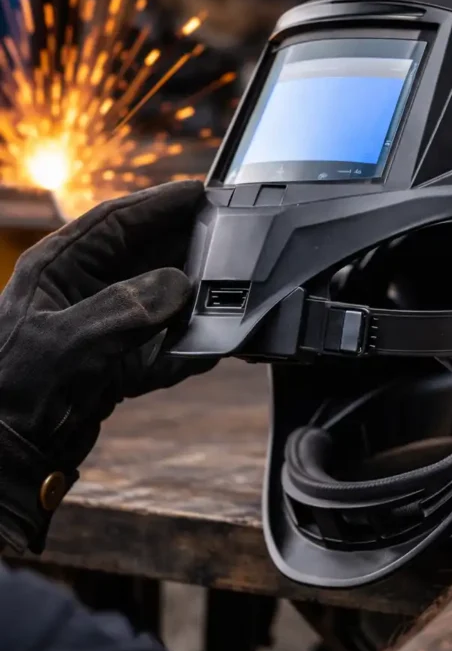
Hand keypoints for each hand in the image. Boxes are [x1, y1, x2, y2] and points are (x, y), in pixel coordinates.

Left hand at [0, 181, 214, 553]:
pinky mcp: (118, 362)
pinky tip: (212, 349)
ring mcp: (104, 327)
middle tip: (231, 240)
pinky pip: (165, 345)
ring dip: (195, 300)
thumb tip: (180, 286)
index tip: (202, 191)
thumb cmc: (15, 393)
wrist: (9, 458)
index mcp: (59, 269)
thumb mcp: (68, 342)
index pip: (116, 221)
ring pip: (162, 299)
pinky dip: (188, 348)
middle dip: (188, 248)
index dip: (160, 202)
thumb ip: (127, 309)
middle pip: (147, 255)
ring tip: (231, 294)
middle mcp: (84, 291)